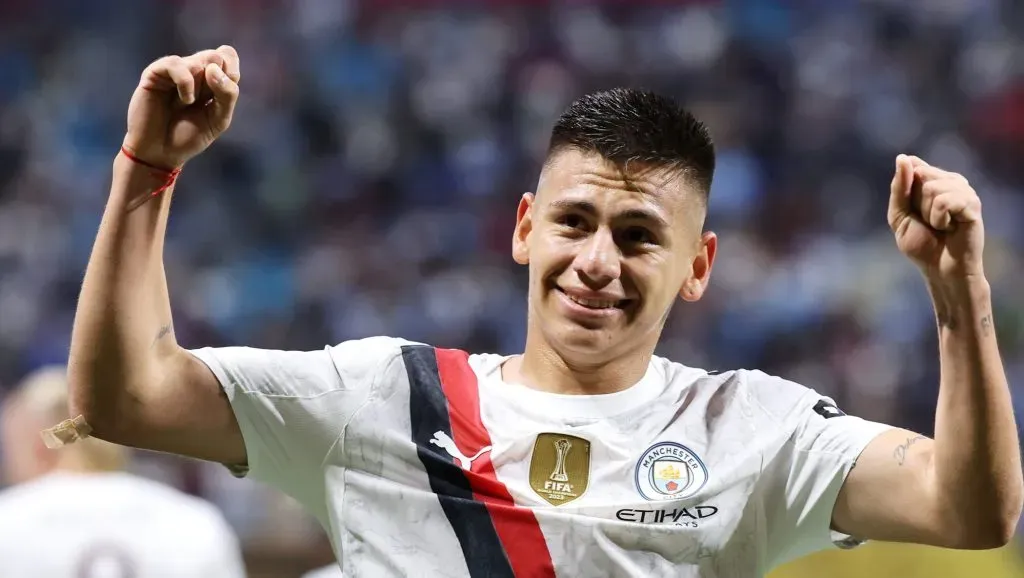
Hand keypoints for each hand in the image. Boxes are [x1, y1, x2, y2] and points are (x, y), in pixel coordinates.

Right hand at [122, 46, 240, 169]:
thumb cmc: (189, 136)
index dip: (231, 71)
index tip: (224, 95)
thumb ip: (227, 94)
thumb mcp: (219, 119)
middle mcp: (193, 70)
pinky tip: (185, 100)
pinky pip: (176, 64)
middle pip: (216, 56)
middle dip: (216, 83)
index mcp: (210, 79)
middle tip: (205, 101)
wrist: (160, 152)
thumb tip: (213, 68)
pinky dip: (186, 83)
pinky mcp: (155, 73)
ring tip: (188, 104)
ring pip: (199, 61)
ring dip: (201, 87)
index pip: (228, 55)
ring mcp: (174, 71)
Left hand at [888, 154, 984, 279]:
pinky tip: (949, 228)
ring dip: (928, 214)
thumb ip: (899, 188)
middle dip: (916, 203)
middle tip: (928, 221)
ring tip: (940, 226)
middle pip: (921, 174)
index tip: (912, 209)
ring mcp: (964, 191)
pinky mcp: (973, 204)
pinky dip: (938, 219)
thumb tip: (904, 157)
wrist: (939, 270)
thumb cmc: (921, 244)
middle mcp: (951, 181)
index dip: (905, 189)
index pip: (912, 166)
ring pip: (932, 187)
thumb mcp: (899, 215)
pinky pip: (944, 201)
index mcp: (933, 180)